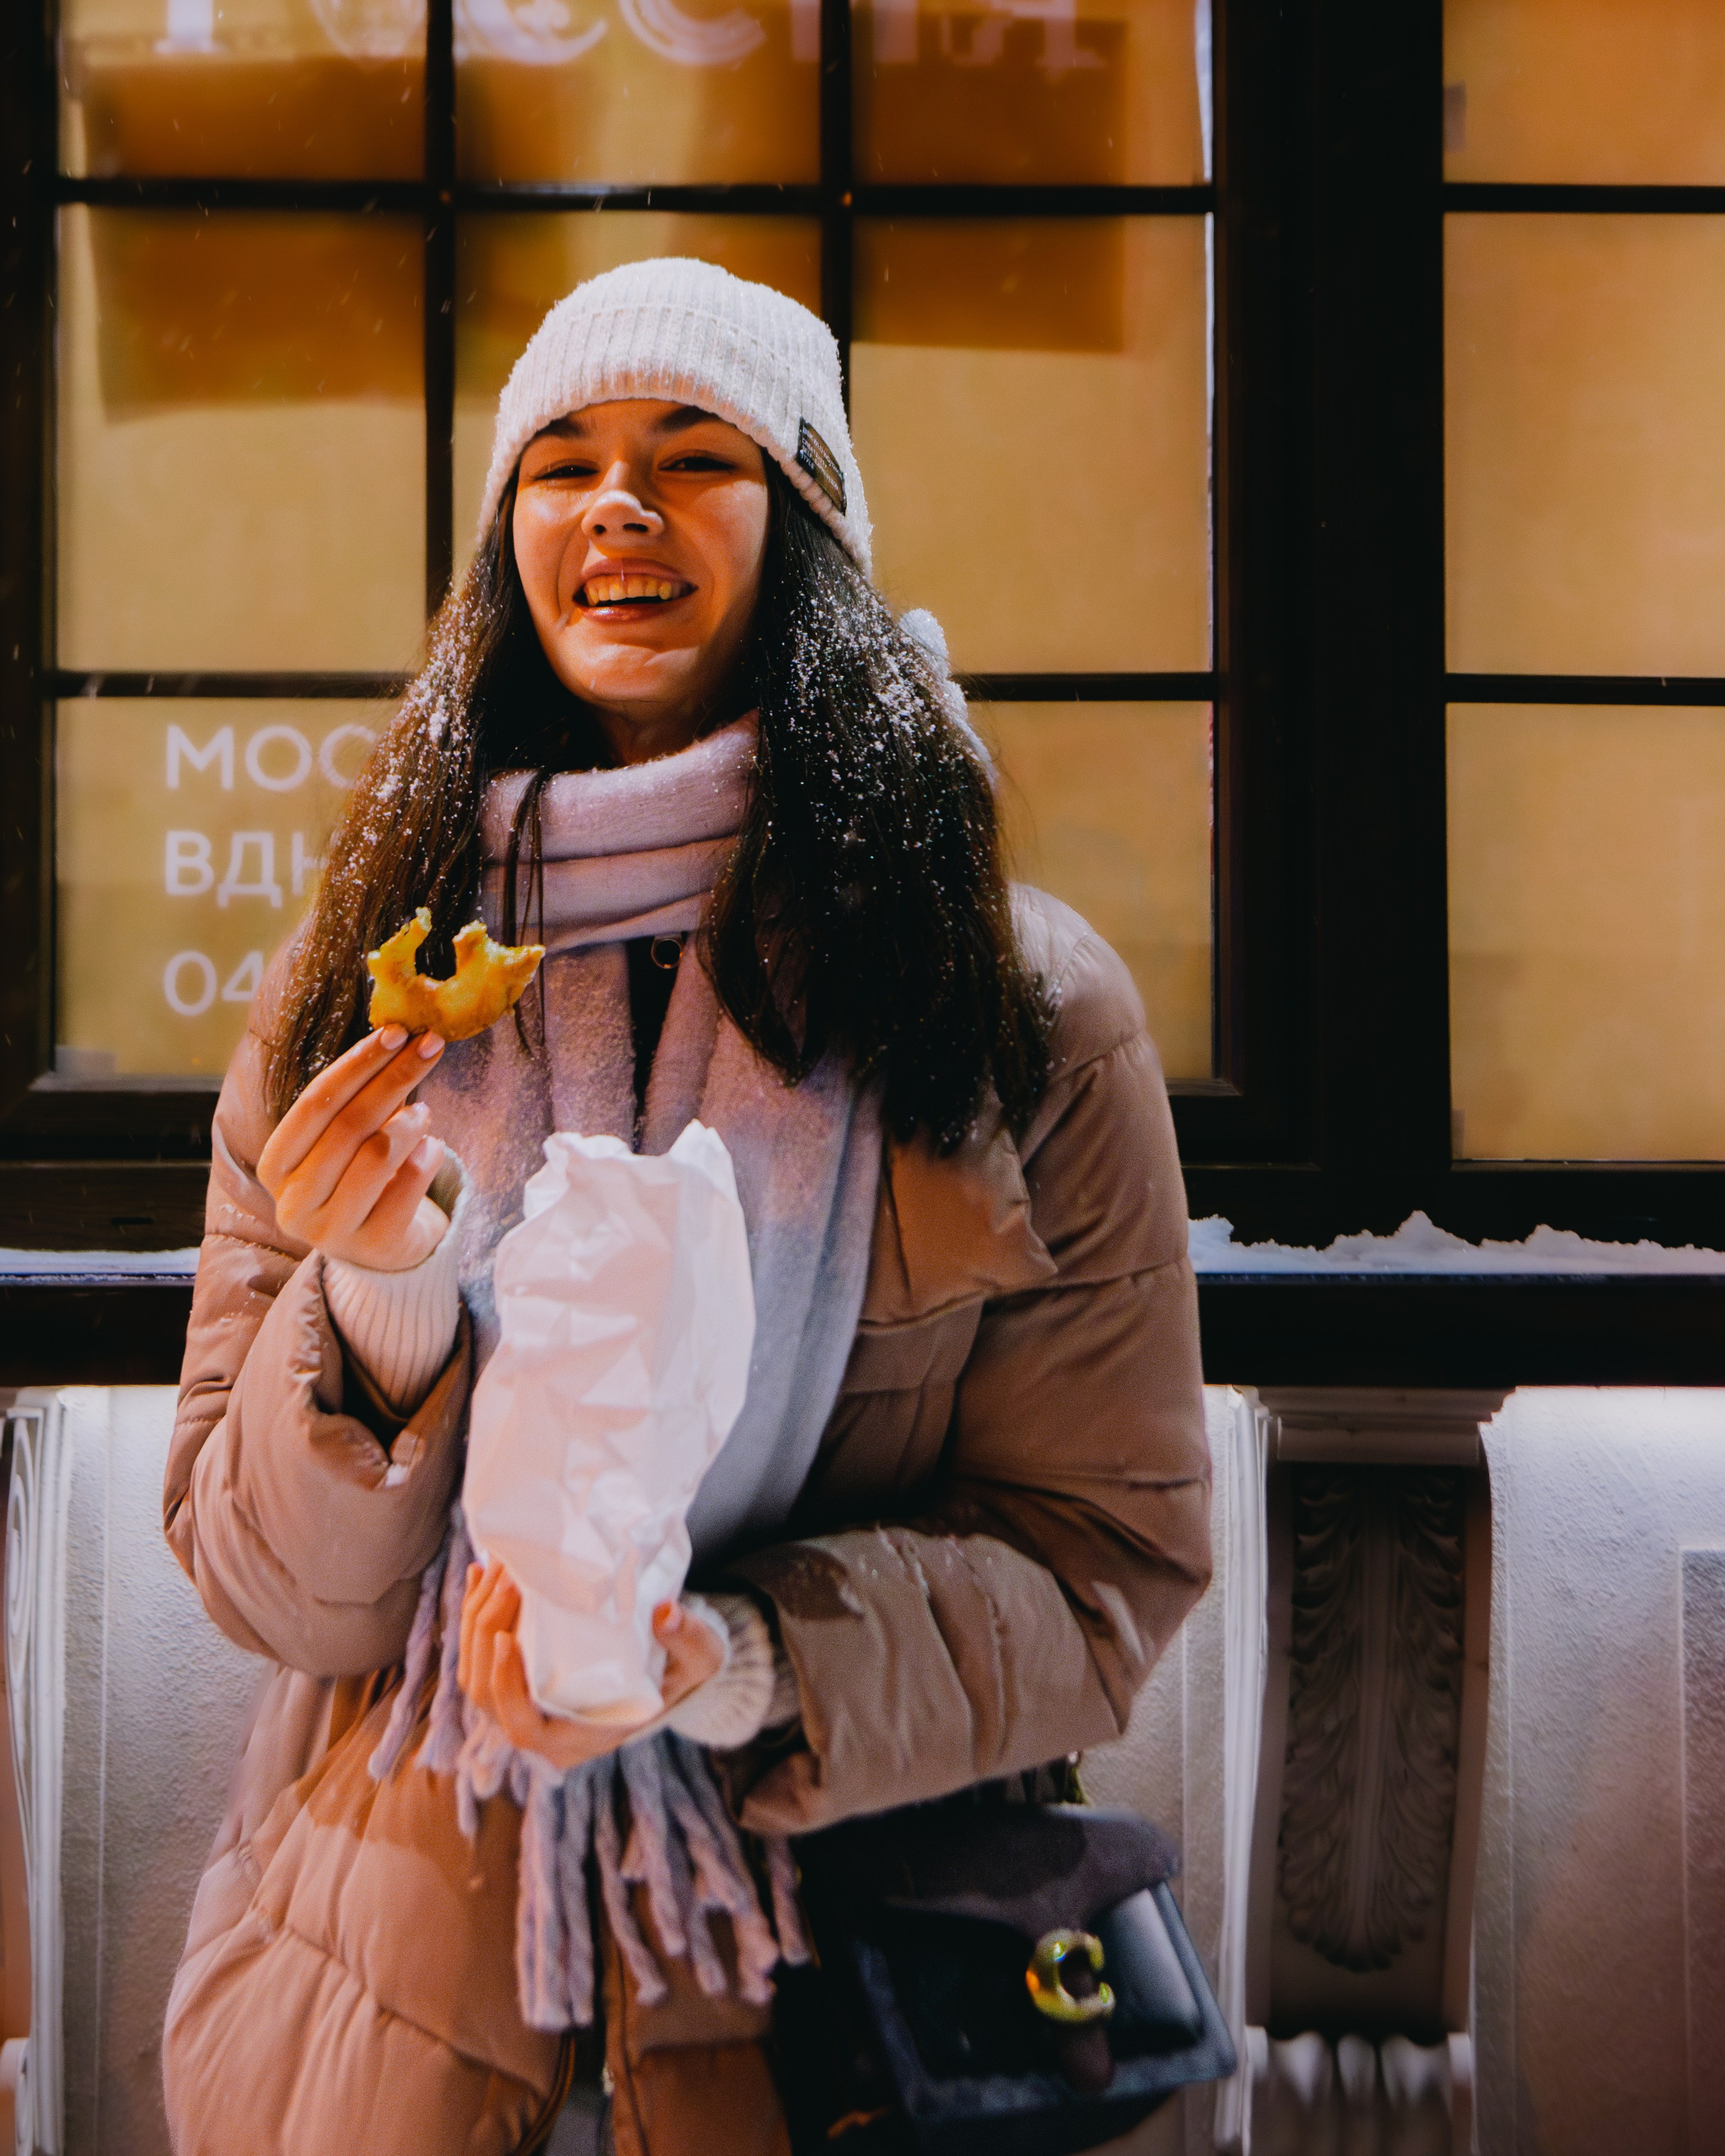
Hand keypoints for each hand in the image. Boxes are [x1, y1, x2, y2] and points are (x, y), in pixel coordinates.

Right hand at [257, 1024, 447, 1271]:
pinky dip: (426, 1159)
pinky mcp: (373, 1247)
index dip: (357, 1063)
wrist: (379, 1249)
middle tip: (429, 1045)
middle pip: (349, 1124)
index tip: (395, 1031)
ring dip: (410, 1122)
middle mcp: (293, 1201)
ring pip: (377, 1154)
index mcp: (274, 1164)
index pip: (315, 1102)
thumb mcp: (346, 1139)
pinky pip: (407, 1188)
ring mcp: (330, 1230)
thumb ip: (358, 1097)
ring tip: (424, 1113)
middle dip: (394, 1077)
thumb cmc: (358, 1178)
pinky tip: (433, 1149)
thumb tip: (398, 1035)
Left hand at [458, 1561, 723, 1772]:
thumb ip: (686, 1638)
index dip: (506, 1689)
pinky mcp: (519, 1676)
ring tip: (494, 1569)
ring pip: (475, 1673)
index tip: (506, 1640)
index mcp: (582, 1737)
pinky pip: (482, 1653)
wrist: (672, 1662)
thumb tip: (666, 1614)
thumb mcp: (698, 1656)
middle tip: (506, 1580)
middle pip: (487, 1695)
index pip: (524, 1729)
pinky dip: (477, 1614)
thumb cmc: (683, 1668)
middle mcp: (546, 1728)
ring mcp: (527, 1703)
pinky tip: (481, 1574)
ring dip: (476, 1619)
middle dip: (486, 1634)